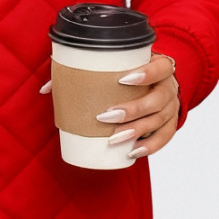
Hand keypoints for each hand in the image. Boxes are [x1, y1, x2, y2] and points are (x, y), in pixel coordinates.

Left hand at [39, 52, 179, 159]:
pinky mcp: (171, 124)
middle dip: (132, 110)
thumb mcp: (116, 66)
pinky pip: (165, 138)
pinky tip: (133, 152)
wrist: (159, 81)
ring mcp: (172, 108)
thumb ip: (83, 71)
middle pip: (156, 101)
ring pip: (159, 121)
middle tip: (107, 117)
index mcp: (159, 67)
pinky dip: (150, 146)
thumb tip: (46, 89)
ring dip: (137, 131)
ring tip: (114, 139)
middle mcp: (169, 88)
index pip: (159, 68)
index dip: (145, 74)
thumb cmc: (132, 72)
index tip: (123, 79)